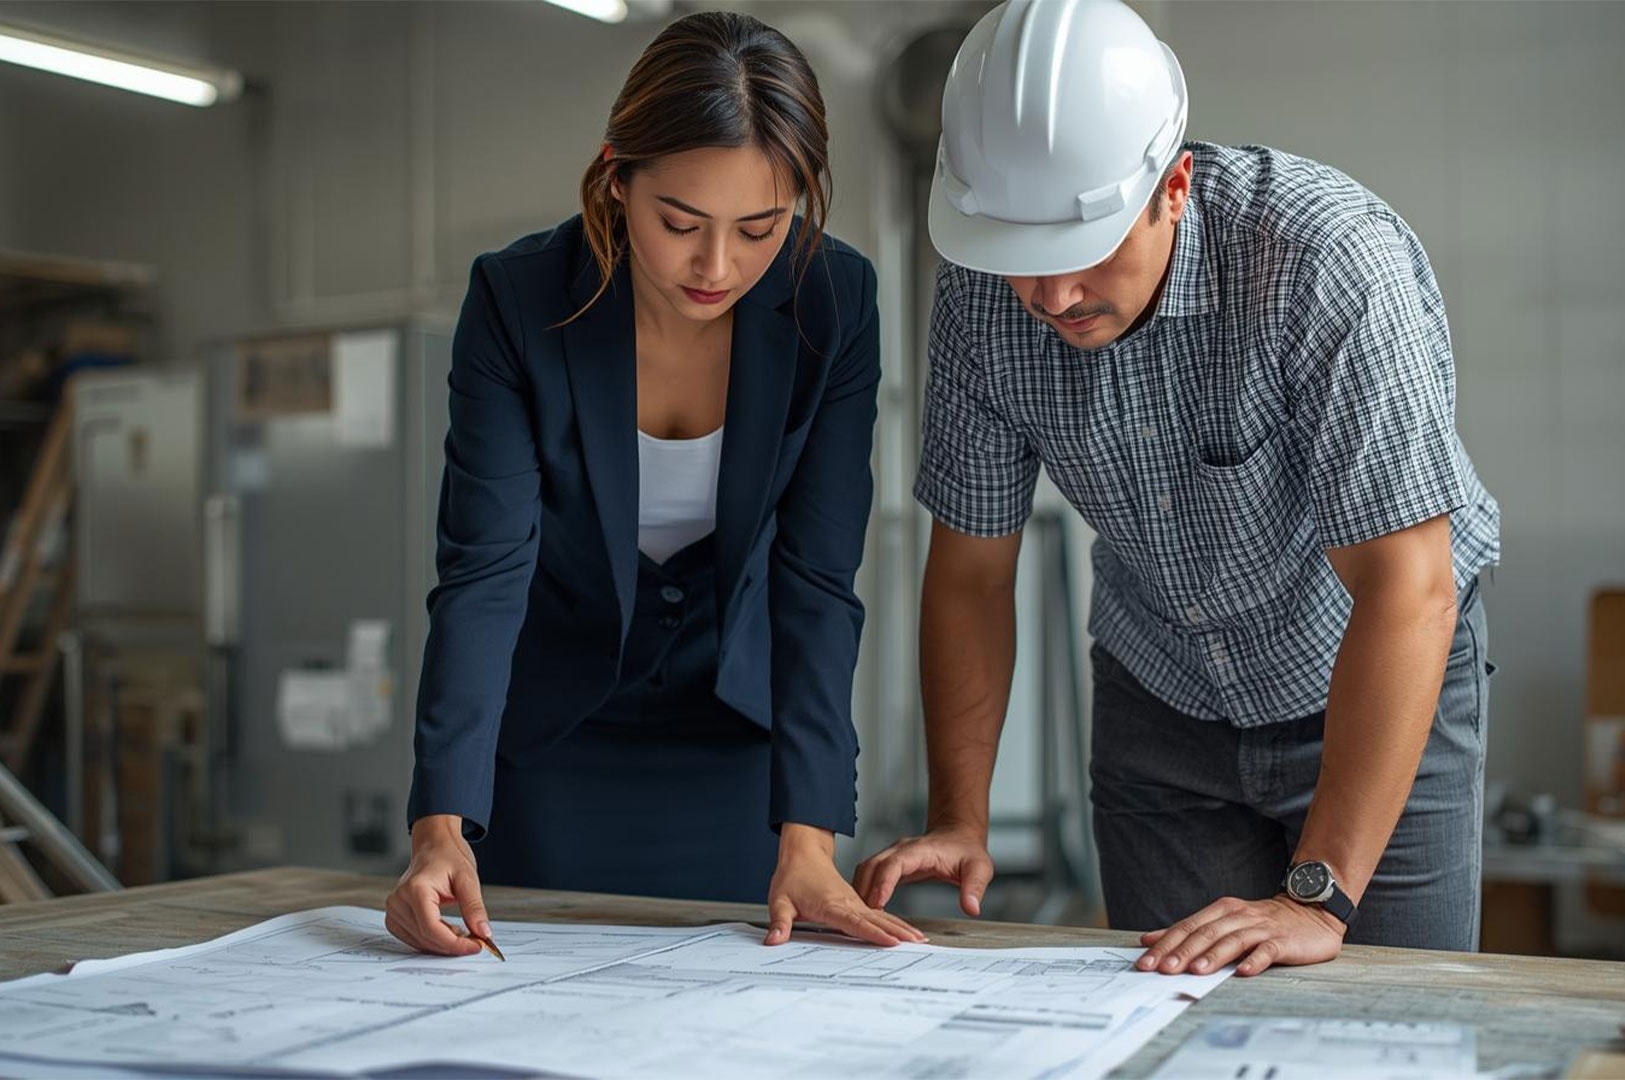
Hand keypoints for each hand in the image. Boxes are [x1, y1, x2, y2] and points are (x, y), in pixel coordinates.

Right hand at [385, 814, 491, 956]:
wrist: (433, 846)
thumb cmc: (448, 857)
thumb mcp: (468, 879)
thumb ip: (474, 908)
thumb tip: (483, 933)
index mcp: (416, 889)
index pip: (432, 928)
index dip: (455, 943)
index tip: (476, 945)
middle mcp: (399, 900)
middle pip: (426, 937)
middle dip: (453, 945)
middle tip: (477, 941)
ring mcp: (394, 909)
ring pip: (419, 941)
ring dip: (443, 944)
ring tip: (464, 933)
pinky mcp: (394, 916)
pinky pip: (412, 938)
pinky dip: (432, 941)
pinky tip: (448, 932)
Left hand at [764, 825, 927, 946]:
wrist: (803, 854)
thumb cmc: (792, 877)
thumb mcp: (779, 900)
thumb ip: (779, 923)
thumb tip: (773, 940)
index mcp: (830, 904)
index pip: (854, 922)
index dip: (873, 933)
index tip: (891, 941)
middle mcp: (847, 902)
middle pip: (876, 919)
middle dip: (897, 932)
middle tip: (918, 943)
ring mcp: (854, 902)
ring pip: (881, 916)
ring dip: (901, 927)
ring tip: (919, 939)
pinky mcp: (856, 903)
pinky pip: (878, 915)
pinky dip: (893, 923)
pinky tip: (904, 931)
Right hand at [852, 824, 994, 917]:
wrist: (959, 837)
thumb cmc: (967, 852)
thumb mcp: (979, 868)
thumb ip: (974, 888)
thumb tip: (972, 908)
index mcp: (920, 850)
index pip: (895, 863)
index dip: (883, 883)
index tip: (877, 903)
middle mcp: (901, 850)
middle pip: (872, 866)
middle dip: (865, 890)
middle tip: (864, 918)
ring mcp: (894, 856)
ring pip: (867, 870)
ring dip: (861, 891)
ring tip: (862, 917)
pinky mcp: (891, 864)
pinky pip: (871, 875)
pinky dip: (865, 890)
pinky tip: (867, 910)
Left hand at [1136, 894, 1346, 976]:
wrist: (1310, 912)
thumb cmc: (1262, 922)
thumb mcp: (1222, 921)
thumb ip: (1188, 930)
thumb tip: (1150, 939)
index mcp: (1220, 911)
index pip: (1187, 927)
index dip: (1165, 944)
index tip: (1146, 962)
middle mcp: (1237, 916)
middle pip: (1205, 933)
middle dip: (1182, 952)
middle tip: (1164, 969)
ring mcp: (1261, 928)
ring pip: (1232, 941)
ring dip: (1213, 956)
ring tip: (1196, 971)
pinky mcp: (1283, 941)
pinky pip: (1267, 951)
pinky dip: (1254, 961)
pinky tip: (1243, 972)